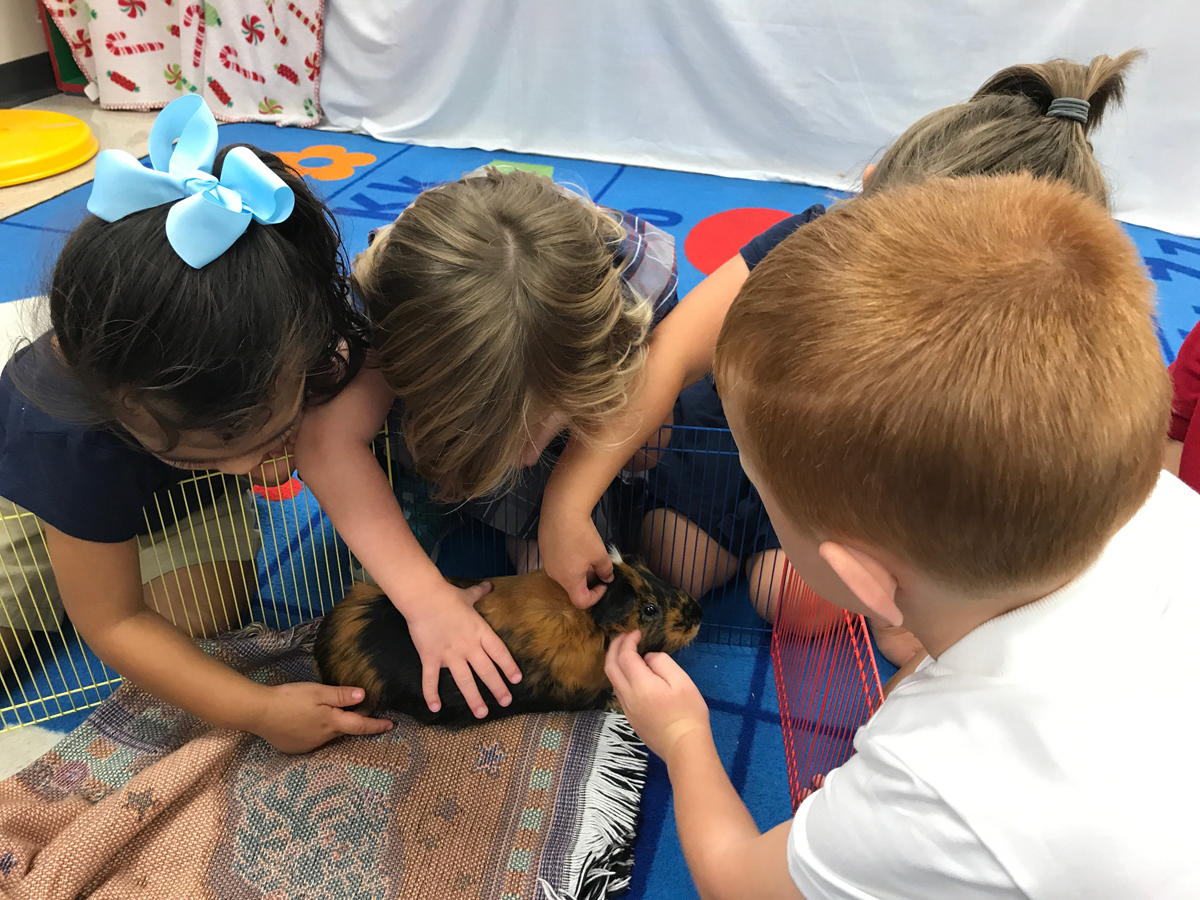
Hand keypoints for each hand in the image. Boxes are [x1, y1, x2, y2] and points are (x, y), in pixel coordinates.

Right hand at [255, 682, 392, 753]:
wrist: (259, 713)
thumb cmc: (290, 699)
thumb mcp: (318, 692)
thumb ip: (341, 695)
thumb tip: (364, 696)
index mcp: (332, 723)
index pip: (360, 726)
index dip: (376, 725)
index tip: (390, 725)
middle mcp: (323, 738)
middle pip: (343, 730)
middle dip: (351, 723)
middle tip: (355, 712)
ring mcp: (307, 745)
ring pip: (327, 735)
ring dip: (330, 726)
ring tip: (320, 712)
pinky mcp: (294, 747)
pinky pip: (311, 740)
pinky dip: (313, 731)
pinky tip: (304, 721)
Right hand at [404, 579, 521, 717]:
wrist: (424, 598)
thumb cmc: (447, 596)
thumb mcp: (468, 596)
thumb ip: (480, 593)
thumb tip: (489, 585)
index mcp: (480, 632)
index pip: (499, 653)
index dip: (509, 667)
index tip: (516, 680)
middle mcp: (468, 646)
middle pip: (486, 671)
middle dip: (497, 688)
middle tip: (506, 702)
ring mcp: (449, 654)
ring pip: (464, 680)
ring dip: (474, 698)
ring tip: (482, 713)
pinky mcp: (431, 658)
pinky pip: (431, 680)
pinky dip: (432, 694)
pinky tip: (435, 708)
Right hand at [539, 508, 612, 607]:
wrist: (562, 511)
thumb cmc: (582, 536)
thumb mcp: (600, 555)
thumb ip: (606, 571)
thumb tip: (607, 578)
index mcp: (569, 580)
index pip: (581, 602)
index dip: (596, 597)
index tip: (604, 583)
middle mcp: (555, 575)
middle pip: (572, 587)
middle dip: (588, 580)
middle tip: (597, 565)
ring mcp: (547, 563)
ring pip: (565, 573)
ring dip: (578, 569)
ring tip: (586, 553)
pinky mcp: (544, 550)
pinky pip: (558, 562)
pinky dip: (568, 559)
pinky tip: (574, 543)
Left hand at [604, 631, 709, 760]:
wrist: (683, 746)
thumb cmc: (688, 712)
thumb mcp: (682, 681)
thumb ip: (662, 663)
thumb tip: (648, 658)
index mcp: (640, 684)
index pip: (625, 656)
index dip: (628, 641)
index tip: (637, 632)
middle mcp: (628, 696)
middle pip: (610, 666)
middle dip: (615, 647)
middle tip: (625, 636)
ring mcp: (627, 708)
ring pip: (612, 679)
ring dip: (615, 661)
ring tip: (627, 651)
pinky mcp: (631, 717)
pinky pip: (619, 690)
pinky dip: (620, 674)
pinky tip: (633, 672)